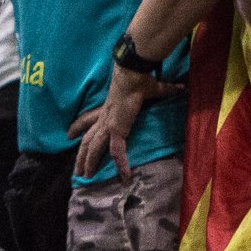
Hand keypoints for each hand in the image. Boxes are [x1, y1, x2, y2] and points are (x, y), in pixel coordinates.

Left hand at [67, 63, 180, 186]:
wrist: (134, 74)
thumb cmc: (140, 78)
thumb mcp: (152, 87)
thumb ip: (166, 90)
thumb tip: (181, 88)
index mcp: (108, 109)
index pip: (89, 119)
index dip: (78, 127)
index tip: (69, 134)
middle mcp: (104, 118)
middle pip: (88, 139)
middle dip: (82, 155)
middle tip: (77, 170)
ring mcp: (108, 125)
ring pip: (93, 148)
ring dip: (88, 162)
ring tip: (86, 176)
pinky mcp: (117, 129)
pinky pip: (116, 151)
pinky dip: (121, 164)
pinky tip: (125, 176)